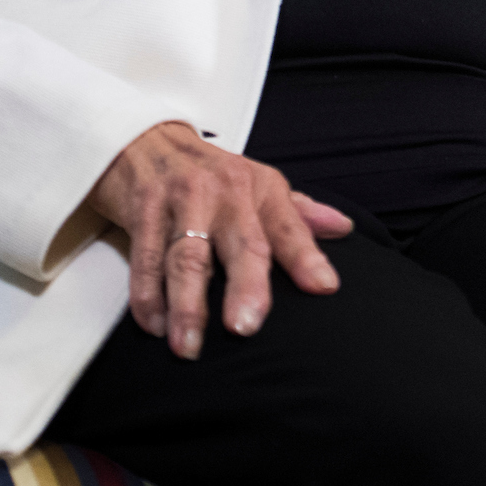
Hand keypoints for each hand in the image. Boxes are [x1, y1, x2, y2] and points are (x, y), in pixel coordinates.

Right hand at [86, 121, 352, 358]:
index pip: (289, 226)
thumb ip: (298, 213)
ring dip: (186, 305)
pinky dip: (147, 296)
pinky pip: (145, 260)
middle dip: (245, 285)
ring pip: (185, 258)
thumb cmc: (210, 173)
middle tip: (245, 327)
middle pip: (239, 243)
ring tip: (189, 345)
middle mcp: (223, 193)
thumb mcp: (258, 183)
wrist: (145, 139)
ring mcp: (180, 201)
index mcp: (258, 188)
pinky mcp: (141, 211)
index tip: (324, 287)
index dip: (307, 256)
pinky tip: (155, 326)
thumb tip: (343, 228)